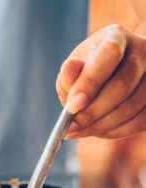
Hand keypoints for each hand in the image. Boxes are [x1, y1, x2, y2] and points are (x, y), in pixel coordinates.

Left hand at [56, 24, 145, 138]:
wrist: (110, 78)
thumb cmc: (86, 74)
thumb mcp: (72, 72)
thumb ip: (69, 75)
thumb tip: (71, 68)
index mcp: (116, 37)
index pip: (109, 55)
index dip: (90, 83)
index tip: (72, 107)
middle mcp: (143, 50)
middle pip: (122, 86)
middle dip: (92, 112)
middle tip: (72, 127)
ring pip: (131, 107)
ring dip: (102, 125)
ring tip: (81, 130)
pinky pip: (141, 121)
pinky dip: (116, 131)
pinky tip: (99, 131)